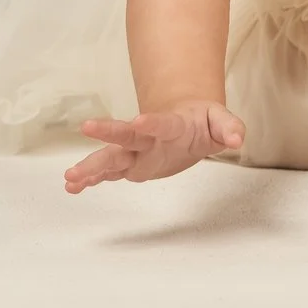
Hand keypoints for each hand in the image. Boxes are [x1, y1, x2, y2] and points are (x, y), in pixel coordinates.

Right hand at [63, 99, 244, 192]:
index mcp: (172, 124)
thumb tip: (238, 139)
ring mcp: (136, 151)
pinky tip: (72, 187)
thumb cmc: (203, 121)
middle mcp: (148, 137)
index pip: (162, 123)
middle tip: (87, 126)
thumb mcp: (221, 122)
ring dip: (92, 165)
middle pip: (127, 135)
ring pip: (111, 156)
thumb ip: (229, 128)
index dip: (153, 121)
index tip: (139, 119)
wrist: (185, 121)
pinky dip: (90, 179)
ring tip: (69, 177)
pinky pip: (107, 173)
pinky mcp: (129, 165)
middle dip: (109, 132)